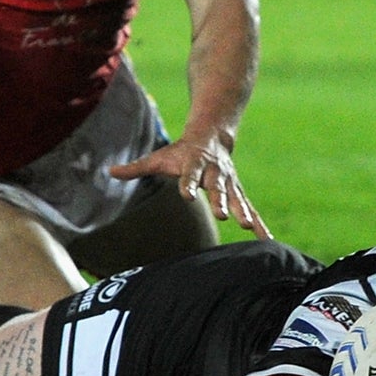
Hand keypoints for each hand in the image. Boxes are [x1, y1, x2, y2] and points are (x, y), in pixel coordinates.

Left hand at [108, 136, 268, 236]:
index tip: (187, 195)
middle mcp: (215, 173)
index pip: (190, 175)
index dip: (188, 184)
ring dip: (244, 213)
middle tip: (223, 214)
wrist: (212, 135)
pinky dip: (259, 223)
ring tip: (249, 227)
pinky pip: (250, 208)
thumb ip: (137, 167)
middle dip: (222, 200)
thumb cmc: (181, 152)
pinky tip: (266, 239)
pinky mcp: (238, 192)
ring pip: (238, 199)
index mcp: (195, 164)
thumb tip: (109, 172)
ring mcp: (229, 183)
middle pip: (218, 187)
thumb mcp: (159, 157)